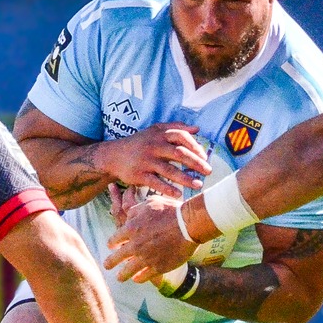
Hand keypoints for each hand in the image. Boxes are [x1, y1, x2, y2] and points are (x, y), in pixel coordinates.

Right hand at [95, 123, 209, 198]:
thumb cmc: (139, 143)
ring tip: (198, 184)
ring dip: (185, 178)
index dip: (194, 146)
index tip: (204, 156)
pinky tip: (179, 194)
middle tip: (208, 171)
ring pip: (169, 170)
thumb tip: (197, 129)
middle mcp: (153, 146)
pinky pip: (156, 183)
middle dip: (195, 163)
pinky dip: (168, 189)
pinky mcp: (139, 175)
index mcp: (159, 135)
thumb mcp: (154, 130)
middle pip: (178, 154)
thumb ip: (175, 127)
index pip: (181, 136)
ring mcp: (146, 161)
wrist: (113, 155)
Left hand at [104, 198, 196, 283]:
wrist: (189, 224)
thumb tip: (127, 215)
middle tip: (107, 265)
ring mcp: (146, 258)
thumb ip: (135, 210)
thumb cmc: (171, 210)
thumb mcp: (150, 203)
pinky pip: (144, 277)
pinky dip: (139, 279)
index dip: (112, 243)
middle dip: (110, 262)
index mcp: (131, 229)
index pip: (115, 239)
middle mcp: (135, 245)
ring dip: (122, 275)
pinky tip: (137, 279)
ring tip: (119, 278)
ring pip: (127, 271)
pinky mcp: (158, 267)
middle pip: (117, 258)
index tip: (111, 246)